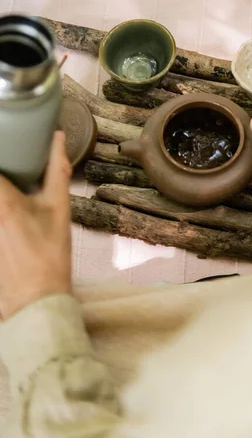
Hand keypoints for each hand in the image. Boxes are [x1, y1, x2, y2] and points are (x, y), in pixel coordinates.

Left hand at [0, 131, 71, 319]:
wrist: (37, 299)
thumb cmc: (50, 254)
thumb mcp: (59, 208)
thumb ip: (57, 170)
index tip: (6, 144)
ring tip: (13, 199)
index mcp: (3, 201)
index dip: (1, 149)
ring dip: (3, 195)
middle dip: (4, 177)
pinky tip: (9, 221)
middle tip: (11, 174)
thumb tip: (58, 138)